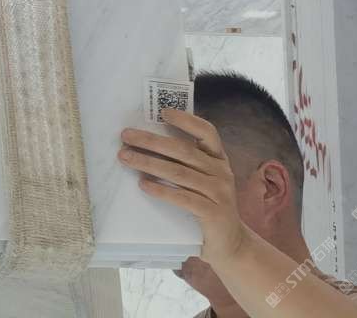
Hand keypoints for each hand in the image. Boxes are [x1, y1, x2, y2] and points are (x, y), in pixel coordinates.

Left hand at [118, 109, 249, 264]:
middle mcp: (222, 172)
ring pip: (179, 173)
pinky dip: (162, 190)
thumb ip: (183, 163)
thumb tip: (142, 142)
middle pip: (183, 150)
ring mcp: (220, 193)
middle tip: (125, 136)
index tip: (162, 112)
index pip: (207, 132)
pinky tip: (143, 185)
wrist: (230, 245)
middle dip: (151, 141)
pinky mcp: (215, 214)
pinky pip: (184, 198)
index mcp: (218, 159)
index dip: (186, 120)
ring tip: (125, 157)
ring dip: (148, 163)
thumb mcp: (200, 180)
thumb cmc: (207, 206)